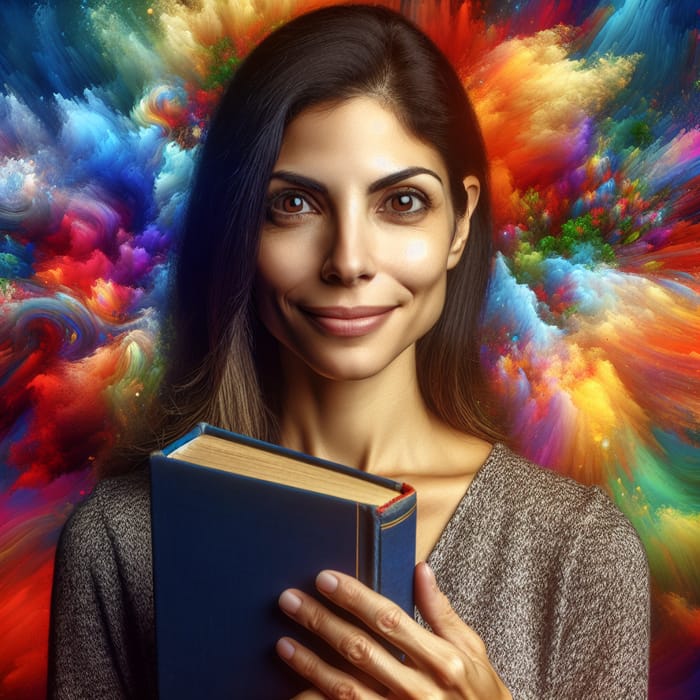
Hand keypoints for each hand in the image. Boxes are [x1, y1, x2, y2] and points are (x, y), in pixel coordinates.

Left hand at [277, 562, 511, 698]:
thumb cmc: (480, 694)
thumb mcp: (472, 650)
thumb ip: (442, 612)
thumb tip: (420, 568)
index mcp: (442, 659)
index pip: (389, 620)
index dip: (354, 598)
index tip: (325, 578)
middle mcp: (420, 689)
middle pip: (360, 650)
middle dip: (322, 623)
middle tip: (291, 600)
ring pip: (346, 688)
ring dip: (311, 665)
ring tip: (283, 642)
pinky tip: (297, 691)